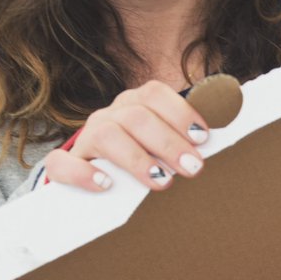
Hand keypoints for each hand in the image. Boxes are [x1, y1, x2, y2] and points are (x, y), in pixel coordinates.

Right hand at [42, 80, 209, 192]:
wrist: (94, 181)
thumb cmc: (141, 163)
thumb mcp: (163, 149)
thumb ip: (184, 141)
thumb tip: (218, 136)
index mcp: (134, 105)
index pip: (154, 94)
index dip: (180, 112)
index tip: (202, 138)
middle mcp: (109, 116)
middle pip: (136, 116)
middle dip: (169, 143)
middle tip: (193, 168)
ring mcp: (85, 138)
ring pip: (106, 135)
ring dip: (138, 159)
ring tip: (162, 182)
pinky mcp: (62, 165)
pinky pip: (62, 163)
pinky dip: (84, 174)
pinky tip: (106, 185)